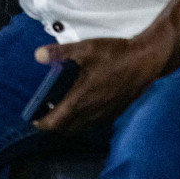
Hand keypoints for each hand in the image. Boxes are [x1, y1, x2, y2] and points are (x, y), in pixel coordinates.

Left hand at [30, 22, 176, 133]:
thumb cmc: (114, 55)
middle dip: (54, 125)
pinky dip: (82, 120)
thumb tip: (37, 55)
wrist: (146, 62)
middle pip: (67, 129)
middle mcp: (91, 112)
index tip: (33, 119)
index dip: (42, 124)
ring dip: (68, 124)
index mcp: (80, 100)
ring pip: (81, 127)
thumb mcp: (84, 49)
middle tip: (45, 113)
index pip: (56, 122)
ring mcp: (104, 114)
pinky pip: (93, 123)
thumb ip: (59, 53)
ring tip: (61, 109)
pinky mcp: (115, 112)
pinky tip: (82, 106)